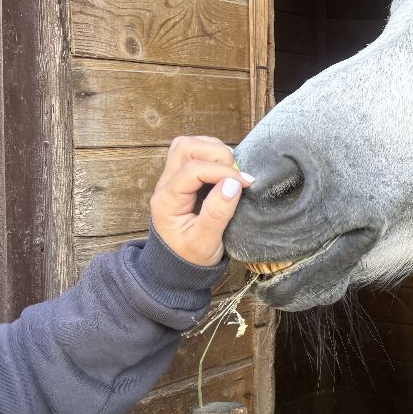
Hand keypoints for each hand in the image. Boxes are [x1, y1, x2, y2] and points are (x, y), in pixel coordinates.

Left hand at [150, 135, 252, 266]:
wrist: (176, 267)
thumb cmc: (190, 257)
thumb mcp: (206, 242)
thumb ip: (217, 213)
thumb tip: (233, 183)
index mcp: (168, 200)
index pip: (193, 169)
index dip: (222, 171)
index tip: (246, 184)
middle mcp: (166, 185)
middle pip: (185, 147)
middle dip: (215, 153)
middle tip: (236, 173)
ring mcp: (172, 180)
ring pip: (188, 146)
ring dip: (213, 151)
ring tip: (232, 171)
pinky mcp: (183, 179)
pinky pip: (194, 154)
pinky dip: (213, 155)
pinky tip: (226, 172)